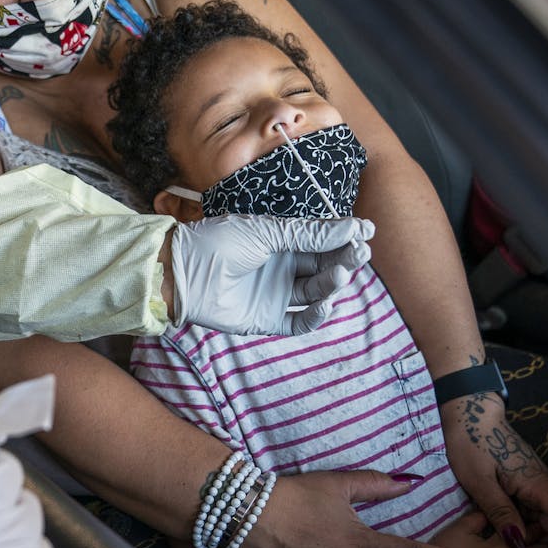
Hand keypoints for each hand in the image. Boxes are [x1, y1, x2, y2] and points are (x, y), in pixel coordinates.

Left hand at [170, 215, 373, 334]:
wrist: (183, 272)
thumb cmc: (218, 242)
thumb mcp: (268, 231)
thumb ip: (310, 233)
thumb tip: (356, 226)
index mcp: (280, 241)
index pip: (321, 240)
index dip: (343, 237)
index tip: (365, 231)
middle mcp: (281, 266)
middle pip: (323, 265)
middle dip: (344, 259)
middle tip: (360, 252)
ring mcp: (275, 293)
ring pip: (315, 291)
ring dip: (331, 283)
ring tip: (340, 273)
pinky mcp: (268, 319)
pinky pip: (300, 322)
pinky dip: (316, 316)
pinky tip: (325, 303)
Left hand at [441, 390, 547, 547]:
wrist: (468, 413)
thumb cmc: (471, 443)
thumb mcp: (479, 482)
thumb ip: (500, 513)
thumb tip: (521, 546)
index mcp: (536, 484)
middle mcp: (542, 487)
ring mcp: (534, 487)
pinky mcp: (524, 488)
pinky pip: (536, 518)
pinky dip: (535, 538)